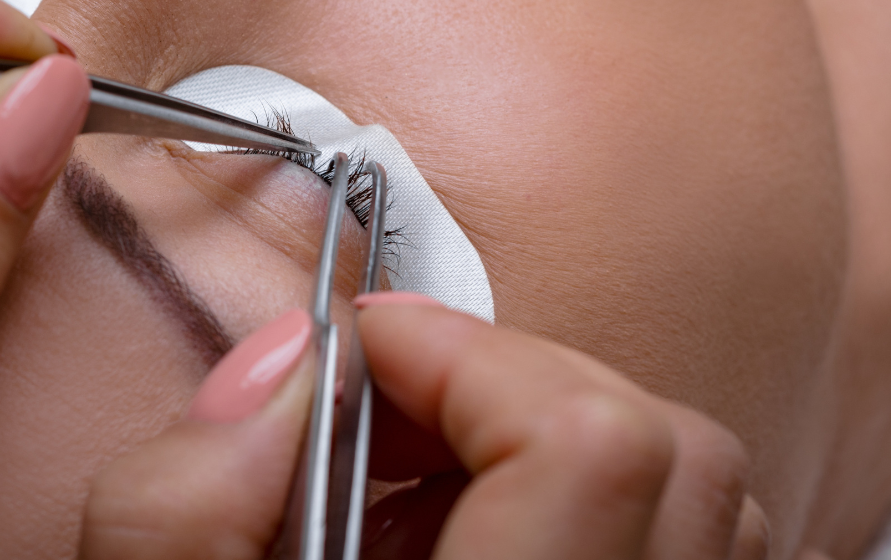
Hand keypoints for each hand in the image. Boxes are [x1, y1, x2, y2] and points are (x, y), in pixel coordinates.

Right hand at [81, 294, 770, 559]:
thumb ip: (180, 511)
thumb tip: (285, 362)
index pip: (588, 441)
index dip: (463, 352)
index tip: (359, 352)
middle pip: (670, 445)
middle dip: (515, 384)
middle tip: (385, 422)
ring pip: (711, 498)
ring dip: (566, 442)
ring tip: (428, 491)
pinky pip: (709, 552)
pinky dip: (613, 507)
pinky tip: (487, 539)